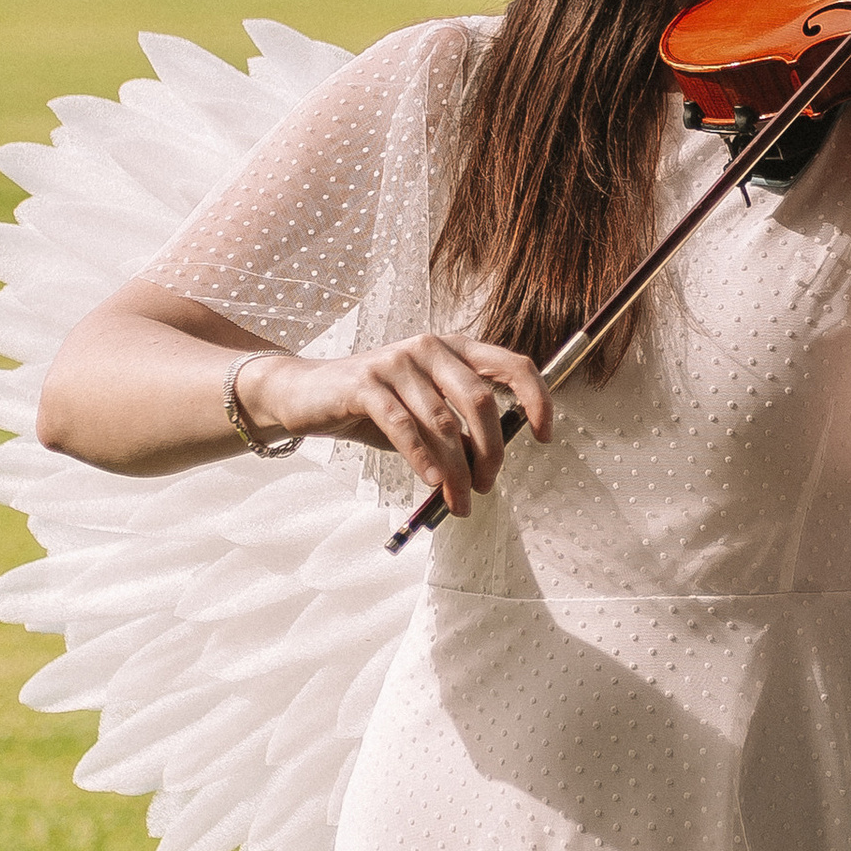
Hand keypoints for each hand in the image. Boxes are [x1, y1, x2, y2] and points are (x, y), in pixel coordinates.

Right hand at [246, 333, 553, 516]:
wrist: (306, 394)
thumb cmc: (374, 407)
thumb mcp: (424, 416)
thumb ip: (458, 430)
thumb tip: (490, 464)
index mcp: (455, 350)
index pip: (513, 365)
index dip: (537, 399)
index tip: (543, 437)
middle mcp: (430, 348)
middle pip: (482, 401)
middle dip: (491, 452)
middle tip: (486, 488)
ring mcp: (397, 362)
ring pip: (443, 422)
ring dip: (456, 470)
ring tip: (458, 502)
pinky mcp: (365, 383)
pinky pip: (405, 426)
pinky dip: (423, 458)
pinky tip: (432, 482)